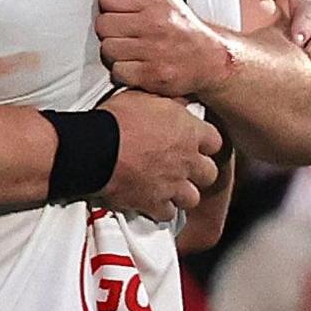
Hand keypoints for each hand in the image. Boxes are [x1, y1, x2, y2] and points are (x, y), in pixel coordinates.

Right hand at [94, 87, 225, 223]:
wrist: (95, 147)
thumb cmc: (117, 119)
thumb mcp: (146, 96)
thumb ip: (169, 101)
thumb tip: (179, 99)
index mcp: (189, 131)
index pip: (215, 141)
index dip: (206, 143)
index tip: (197, 144)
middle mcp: (186, 160)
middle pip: (209, 174)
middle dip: (199, 173)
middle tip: (186, 168)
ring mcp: (173, 184)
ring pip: (192, 198)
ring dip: (183, 194)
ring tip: (171, 189)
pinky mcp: (154, 203)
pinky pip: (167, 213)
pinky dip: (161, 210)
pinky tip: (153, 202)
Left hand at [96, 0, 235, 96]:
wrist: (209, 58)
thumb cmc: (184, 28)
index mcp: (154, 1)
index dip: (109, 5)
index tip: (116, 11)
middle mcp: (154, 24)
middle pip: (103, 25)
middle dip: (109, 29)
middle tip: (120, 32)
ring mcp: (152, 51)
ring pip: (107, 49)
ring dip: (114, 52)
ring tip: (127, 50)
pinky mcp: (152, 75)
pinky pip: (118, 72)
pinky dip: (122, 72)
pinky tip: (133, 65)